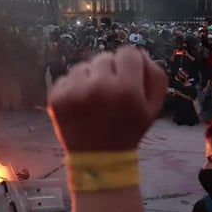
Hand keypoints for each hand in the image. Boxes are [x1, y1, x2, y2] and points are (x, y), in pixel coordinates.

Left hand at [48, 46, 167, 151]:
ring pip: (84, 66)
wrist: (99, 159)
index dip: (130, 66)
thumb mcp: (153, 108)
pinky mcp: (57, 97)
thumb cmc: (128, 130)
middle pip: (105, 56)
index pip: (128, 52)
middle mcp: (99, 87)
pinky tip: (80, 106)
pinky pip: (67, 77)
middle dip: (109, 72)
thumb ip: (155, 76)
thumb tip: (140, 52)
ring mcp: (75, 92)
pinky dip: (73, 88)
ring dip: (90, 79)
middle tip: (110, 95)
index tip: (127, 80)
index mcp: (127, 90)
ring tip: (94, 101)